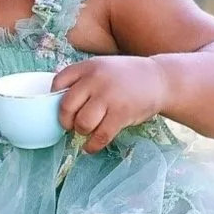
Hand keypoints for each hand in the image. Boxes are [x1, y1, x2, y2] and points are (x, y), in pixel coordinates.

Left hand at [52, 56, 167, 153]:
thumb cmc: (126, 77)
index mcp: (88, 66)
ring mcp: (109, 97)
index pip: (58, 82)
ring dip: (81, 132)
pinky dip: (91, 146)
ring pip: (82, 123)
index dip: (54, 98)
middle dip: (65, 120)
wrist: (159, 79)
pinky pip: (99, 136)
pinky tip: (90, 147)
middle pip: (66, 106)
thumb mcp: (102, 67)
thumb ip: (83, 79)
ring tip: (86, 131)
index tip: (61, 107)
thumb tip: (56, 100)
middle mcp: (96, 80)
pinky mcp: (121, 114)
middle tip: (71, 124)